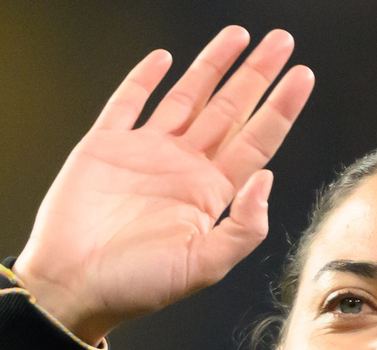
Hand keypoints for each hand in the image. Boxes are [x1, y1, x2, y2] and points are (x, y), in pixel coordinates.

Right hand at [12, 25, 314, 343]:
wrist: (72, 285)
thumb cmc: (135, 285)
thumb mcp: (203, 267)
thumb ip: (242, 228)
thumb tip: (267, 179)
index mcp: (209, 194)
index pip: (257, 141)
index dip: (281, 108)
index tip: (303, 75)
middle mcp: (183, 168)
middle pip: (230, 110)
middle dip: (257, 75)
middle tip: (282, 41)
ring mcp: (145, 153)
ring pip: (187, 97)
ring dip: (212, 66)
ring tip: (239, 36)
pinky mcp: (105, 146)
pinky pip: (128, 102)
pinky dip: (144, 78)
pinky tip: (164, 59)